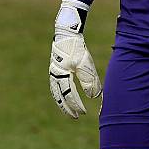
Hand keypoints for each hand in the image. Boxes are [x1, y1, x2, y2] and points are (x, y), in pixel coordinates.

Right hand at [49, 0, 101, 118]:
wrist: (67, 33)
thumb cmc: (76, 48)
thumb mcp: (85, 64)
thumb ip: (90, 80)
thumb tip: (95, 96)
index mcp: (61, 76)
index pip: (68, 95)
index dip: (76, 105)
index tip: (83, 113)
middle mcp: (54, 76)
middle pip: (60, 97)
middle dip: (68, 107)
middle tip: (76, 116)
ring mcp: (53, 71)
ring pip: (56, 92)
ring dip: (63, 101)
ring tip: (70, 109)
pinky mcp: (56, 67)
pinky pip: (56, 84)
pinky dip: (61, 92)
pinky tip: (66, 94)